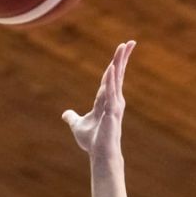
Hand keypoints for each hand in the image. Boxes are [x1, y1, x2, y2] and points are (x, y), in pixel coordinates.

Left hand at [61, 40, 133, 157]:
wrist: (99, 154)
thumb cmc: (92, 141)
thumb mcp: (77, 126)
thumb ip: (72, 117)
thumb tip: (65, 114)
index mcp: (108, 100)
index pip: (114, 77)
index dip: (118, 63)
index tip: (124, 48)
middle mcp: (114, 100)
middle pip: (118, 74)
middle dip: (123, 58)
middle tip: (130, 42)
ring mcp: (114, 105)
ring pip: (116, 80)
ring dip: (118, 63)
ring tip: (122, 48)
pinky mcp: (112, 113)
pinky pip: (111, 94)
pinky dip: (111, 81)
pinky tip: (111, 69)